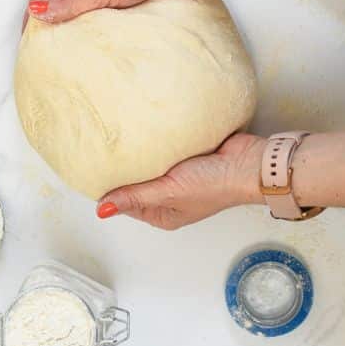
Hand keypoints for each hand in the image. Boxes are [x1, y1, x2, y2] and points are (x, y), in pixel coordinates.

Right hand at [24, 0, 207, 28]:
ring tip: (69, 46)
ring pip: (82, 5)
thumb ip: (69, 3)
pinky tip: (94, 38)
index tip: (30, 36)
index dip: (34, 11)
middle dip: (54, 19)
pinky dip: (95, 23)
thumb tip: (37, 12)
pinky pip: (100, 10)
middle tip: (49, 45)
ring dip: (77, 23)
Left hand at [96, 134, 265, 229]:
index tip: (95, 172)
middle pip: (139, 184)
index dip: (112, 190)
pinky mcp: (188, 157)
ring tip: (119, 139)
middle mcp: (171, 197)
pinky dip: (157, 143)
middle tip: (104, 151)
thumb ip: (135, 197)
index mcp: (164, 213)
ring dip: (141, 155)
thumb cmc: (213, 185)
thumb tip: (102, 211)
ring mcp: (180, 176)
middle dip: (126, 170)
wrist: (249, 163)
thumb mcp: (168, 193)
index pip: (128, 204)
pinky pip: (165, 150)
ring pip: (151, 166)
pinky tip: (144, 131)